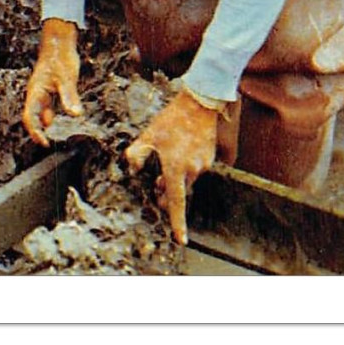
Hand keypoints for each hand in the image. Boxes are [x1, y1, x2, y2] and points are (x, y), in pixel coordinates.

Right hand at [21, 17, 83, 145]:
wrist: (59, 42)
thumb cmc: (61, 58)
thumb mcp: (67, 79)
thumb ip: (70, 97)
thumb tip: (75, 115)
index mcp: (36, 92)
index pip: (30, 117)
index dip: (35, 132)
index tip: (45, 143)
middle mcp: (36, 93)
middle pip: (32, 117)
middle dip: (38, 132)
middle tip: (48, 145)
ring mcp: (41, 91)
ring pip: (40, 112)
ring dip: (44, 124)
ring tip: (52, 137)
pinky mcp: (49, 89)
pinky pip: (47, 106)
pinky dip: (51, 115)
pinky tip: (58, 120)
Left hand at [123, 88, 220, 244]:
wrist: (199, 104)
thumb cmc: (171, 120)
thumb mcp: (148, 136)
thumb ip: (136, 155)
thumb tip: (133, 170)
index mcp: (175, 167)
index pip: (176, 202)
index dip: (178, 223)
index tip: (181, 240)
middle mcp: (192, 170)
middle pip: (179, 191)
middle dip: (168, 193)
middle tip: (157, 184)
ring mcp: (203, 165)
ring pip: (187, 179)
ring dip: (177, 177)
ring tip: (167, 158)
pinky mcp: (209, 158)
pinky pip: (195, 169)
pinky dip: (186, 167)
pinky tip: (180, 149)